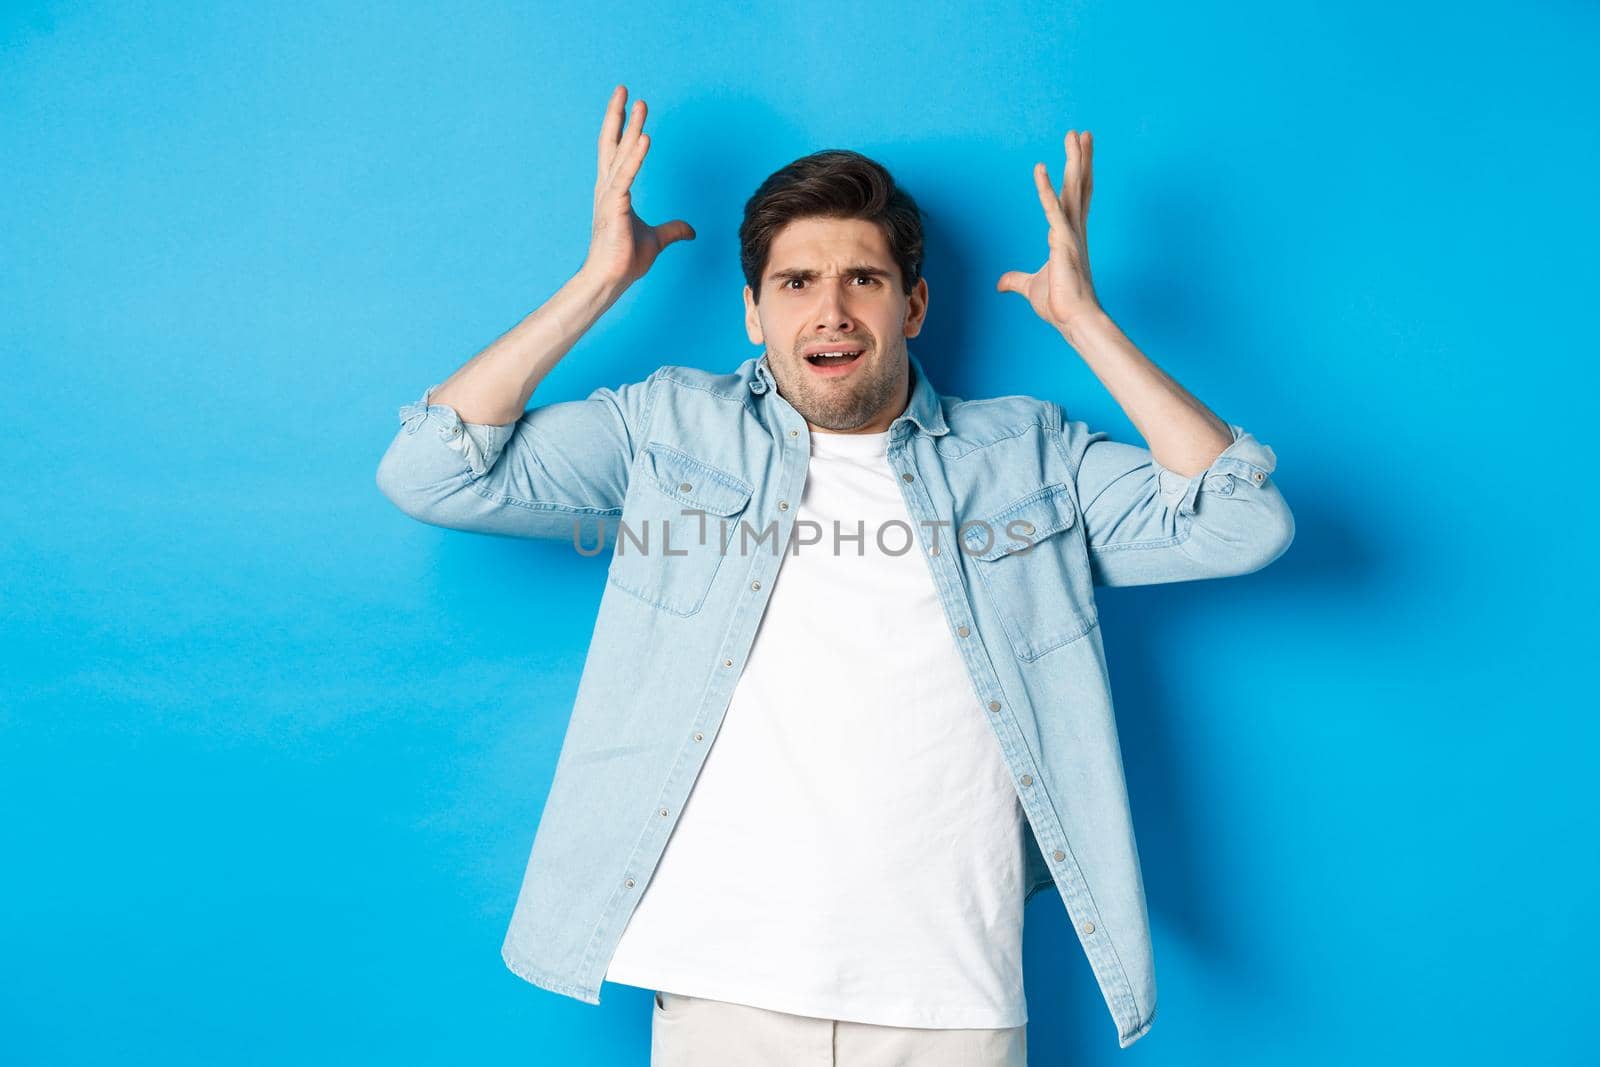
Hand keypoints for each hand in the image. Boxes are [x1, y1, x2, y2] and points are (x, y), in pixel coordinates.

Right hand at [580, 86, 695, 291]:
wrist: (610, 280)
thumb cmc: (625, 259)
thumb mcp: (657, 240)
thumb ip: (673, 230)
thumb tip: (692, 230)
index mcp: (615, 191)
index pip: (618, 151)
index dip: (623, 126)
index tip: (630, 104)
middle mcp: (608, 188)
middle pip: (613, 143)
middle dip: (619, 115)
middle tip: (625, 89)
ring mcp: (609, 196)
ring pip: (620, 153)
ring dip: (631, 127)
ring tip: (639, 104)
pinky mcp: (614, 207)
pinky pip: (626, 176)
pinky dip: (635, 156)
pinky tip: (645, 138)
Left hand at [996, 130, 1100, 333]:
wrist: (1074, 321)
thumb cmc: (1059, 304)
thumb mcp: (1029, 287)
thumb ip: (1015, 280)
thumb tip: (1000, 283)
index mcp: (1070, 236)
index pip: (1076, 197)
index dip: (1079, 173)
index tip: (1082, 151)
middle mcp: (1074, 230)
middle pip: (1080, 185)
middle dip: (1081, 158)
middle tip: (1082, 132)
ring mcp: (1071, 234)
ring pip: (1074, 189)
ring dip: (1073, 161)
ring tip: (1074, 135)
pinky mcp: (1063, 243)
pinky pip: (1053, 209)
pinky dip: (1045, 189)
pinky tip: (1041, 169)